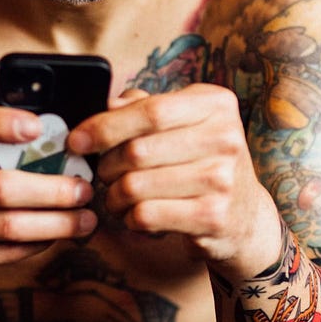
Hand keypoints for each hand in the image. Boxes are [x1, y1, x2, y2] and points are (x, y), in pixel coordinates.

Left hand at [69, 85, 284, 272]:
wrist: (244, 216)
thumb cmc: (202, 162)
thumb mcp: (185, 124)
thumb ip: (146, 108)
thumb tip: (105, 103)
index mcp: (215, 104)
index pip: (149, 111)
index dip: (105, 126)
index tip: (76, 140)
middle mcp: (225, 137)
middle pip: (137, 151)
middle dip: (106, 166)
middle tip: (102, 174)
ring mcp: (222, 179)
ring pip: (136, 186)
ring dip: (114, 196)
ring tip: (117, 198)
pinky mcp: (213, 216)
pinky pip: (146, 215)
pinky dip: (130, 218)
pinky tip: (137, 216)